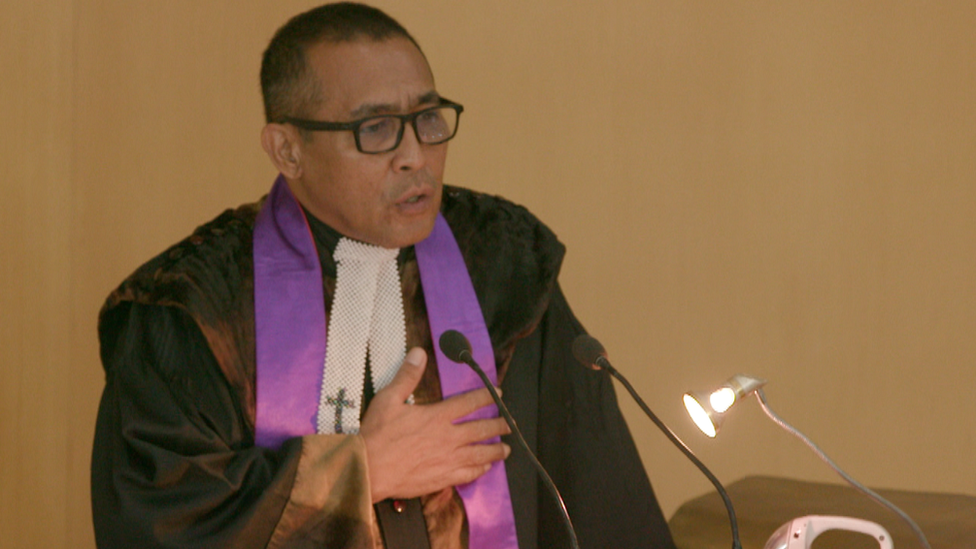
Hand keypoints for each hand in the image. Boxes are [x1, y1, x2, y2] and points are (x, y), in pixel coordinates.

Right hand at [360, 347, 510, 502]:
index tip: (498, 393)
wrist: (368, 470)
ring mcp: (448, 460)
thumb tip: (419, 352)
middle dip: (499, 425)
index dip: (486, 395)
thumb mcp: (388, 399)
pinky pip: (468, 474)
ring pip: (480, 454)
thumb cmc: (377, 434)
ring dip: (495, 450)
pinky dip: (480, 470)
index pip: (469, 402)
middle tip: (510, 424)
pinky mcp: (443, 478)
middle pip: (481, 429)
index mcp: (437, 416)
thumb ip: (407, 376)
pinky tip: (485, 468)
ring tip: (506, 449)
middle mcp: (448, 437)